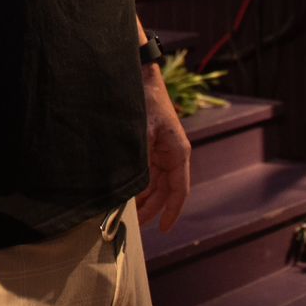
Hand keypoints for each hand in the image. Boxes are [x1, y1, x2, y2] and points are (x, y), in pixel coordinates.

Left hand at [136, 65, 191, 232]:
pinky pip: (148, 172)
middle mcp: (173, 154)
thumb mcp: (141, 133)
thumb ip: (139, 162)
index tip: (164, 229)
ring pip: (156, 184)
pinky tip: (126, 194)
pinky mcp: (151, 146)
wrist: (138, 75)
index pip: (179, 190)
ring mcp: (162, 151)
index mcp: (178, 152)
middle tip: (135, 226)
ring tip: (128, 214)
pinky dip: (139, 185)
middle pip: (166, 191)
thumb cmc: (144, 101)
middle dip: (152, 209)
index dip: (172, 212)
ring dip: (145, 199)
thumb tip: (134, 191)